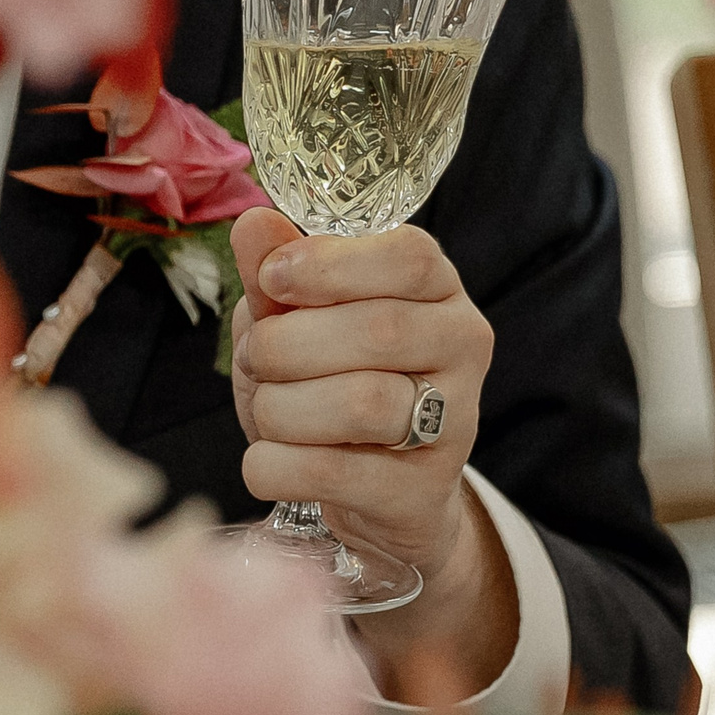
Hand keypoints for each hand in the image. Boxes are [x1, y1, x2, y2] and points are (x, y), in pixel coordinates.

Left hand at [229, 207, 516, 690]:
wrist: (371, 491)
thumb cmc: (329, 381)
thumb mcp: (296, 318)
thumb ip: (276, 273)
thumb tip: (253, 222)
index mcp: (437, 289)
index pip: (411, 257)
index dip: (331, 264)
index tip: (273, 280)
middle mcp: (461, 347)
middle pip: (378, 331)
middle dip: (286, 345)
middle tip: (255, 361)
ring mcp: (453, 424)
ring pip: (362, 404)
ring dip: (280, 407)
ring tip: (266, 411)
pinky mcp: (422, 492)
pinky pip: (335, 473)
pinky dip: (276, 464)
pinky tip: (265, 459)